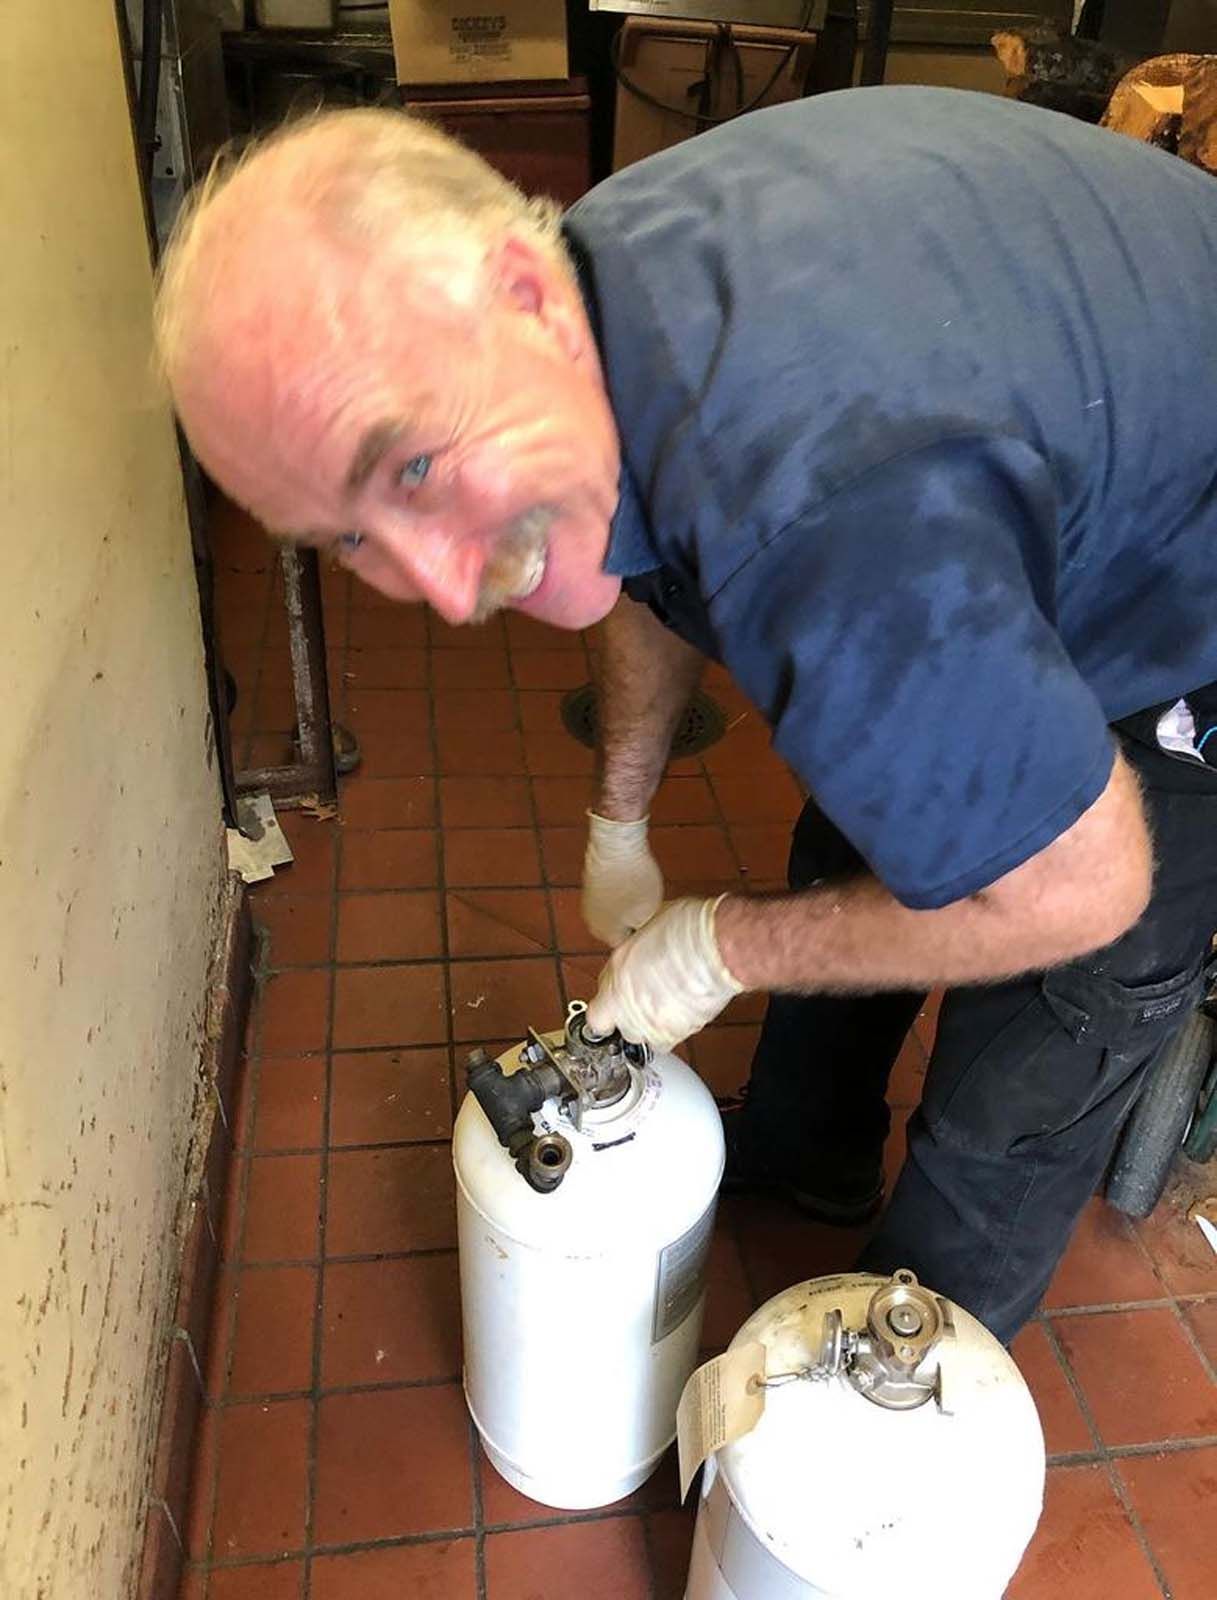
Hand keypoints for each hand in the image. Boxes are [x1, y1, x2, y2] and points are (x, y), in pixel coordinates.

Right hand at [581, 812, 664, 946]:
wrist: (617, 846)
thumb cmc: (634, 880)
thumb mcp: (648, 913)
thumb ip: (644, 929)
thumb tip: (644, 935)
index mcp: (605, 934)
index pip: (627, 946)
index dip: (644, 938)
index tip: (657, 928)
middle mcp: (592, 921)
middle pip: (618, 931)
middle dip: (635, 923)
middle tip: (653, 912)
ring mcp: (590, 902)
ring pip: (615, 913)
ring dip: (628, 908)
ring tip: (644, 895)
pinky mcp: (592, 885)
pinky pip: (611, 897)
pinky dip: (622, 893)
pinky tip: (634, 882)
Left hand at [586, 896, 744, 1052]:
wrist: (718, 947)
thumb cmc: (684, 932)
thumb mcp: (642, 933)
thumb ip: (630, 956)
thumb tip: (633, 956)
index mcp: (615, 987)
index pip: (596, 1019)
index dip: (605, 1011)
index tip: (611, 1003)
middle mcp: (633, 1012)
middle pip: (624, 1030)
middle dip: (632, 1016)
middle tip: (645, 995)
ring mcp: (659, 1025)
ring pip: (649, 1038)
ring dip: (654, 1024)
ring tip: (667, 1000)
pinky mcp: (684, 1031)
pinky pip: (674, 1036)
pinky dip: (677, 1026)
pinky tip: (684, 1005)